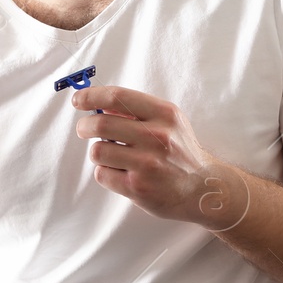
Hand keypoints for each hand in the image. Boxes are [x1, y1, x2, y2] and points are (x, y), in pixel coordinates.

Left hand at [72, 85, 250, 230]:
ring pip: (98, 151)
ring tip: (112, 155)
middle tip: (84, 129)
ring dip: (98, 152)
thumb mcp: (168, 122)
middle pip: (100, 124)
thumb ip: (137, 111)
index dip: (91, 95)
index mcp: (164, 114)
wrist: (204, 187)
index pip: (116, 96)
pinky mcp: (138, 187)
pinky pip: (102, 174)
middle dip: (85, 126)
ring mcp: (147, 164)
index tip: (78, 99)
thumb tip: (99, 104)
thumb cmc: (181, 151)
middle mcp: (157, 137)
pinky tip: (121, 173)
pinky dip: (105, 173)